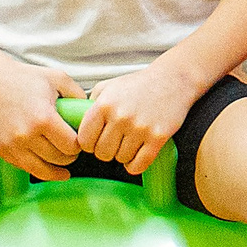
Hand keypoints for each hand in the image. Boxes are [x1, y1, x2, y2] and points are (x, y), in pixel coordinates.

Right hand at [0, 56, 82, 180]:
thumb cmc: (22, 77)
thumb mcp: (56, 78)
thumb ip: (78, 94)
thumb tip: (90, 111)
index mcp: (43, 118)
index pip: (71, 146)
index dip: (80, 144)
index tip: (79, 140)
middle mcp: (26, 135)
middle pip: (59, 159)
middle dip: (69, 155)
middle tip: (71, 148)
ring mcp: (12, 145)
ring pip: (42, 170)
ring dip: (55, 167)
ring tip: (62, 160)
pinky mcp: (2, 150)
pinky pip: (25, 167)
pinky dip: (37, 167)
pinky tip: (45, 163)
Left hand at [75, 63, 200, 175]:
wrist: (172, 80)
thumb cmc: (137, 85)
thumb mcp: (107, 87)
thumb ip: (89, 105)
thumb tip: (74, 125)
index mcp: (104, 104)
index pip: (84, 140)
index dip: (88, 144)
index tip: (95, 141)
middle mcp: (120, 116)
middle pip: (102, 153)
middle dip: (106, 151)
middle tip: (114, 143)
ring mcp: (140, 128)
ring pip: (121, 159)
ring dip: (123, 156)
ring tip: (129, 143)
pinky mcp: (158, 137)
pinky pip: (139, 165)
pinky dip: (135, 166)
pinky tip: (136, 157)